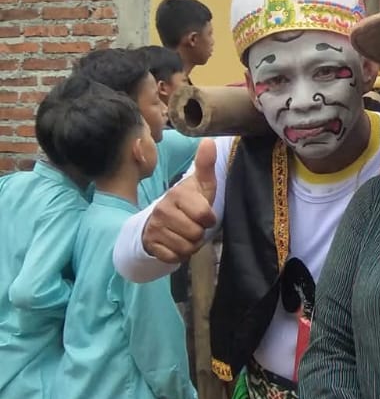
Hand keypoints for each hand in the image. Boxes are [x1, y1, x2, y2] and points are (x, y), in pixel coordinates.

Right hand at [142, 139, 217, 264]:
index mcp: (177, 194)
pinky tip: (175, 243)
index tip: (204, 215)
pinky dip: (178, 255)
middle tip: (193, 226)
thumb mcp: (201, 185)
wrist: (160, 220)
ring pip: (185, 248)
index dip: (209, 219)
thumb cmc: (189, 202)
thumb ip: (205, 165)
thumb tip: (209, 141)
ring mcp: (154, 228)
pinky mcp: (150, 244)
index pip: (204, 216)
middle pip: (195, 234)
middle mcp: (162, 210)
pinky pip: (173, 258)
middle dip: (199, 234)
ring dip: (190, 245)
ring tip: (184, 234)